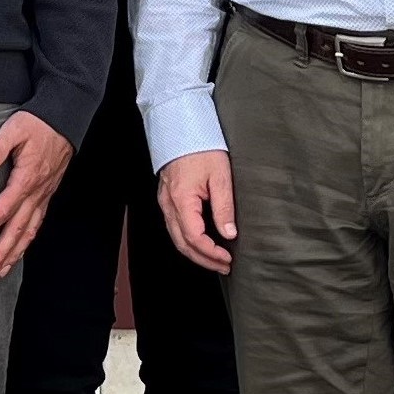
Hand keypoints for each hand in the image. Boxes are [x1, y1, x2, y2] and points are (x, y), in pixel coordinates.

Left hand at [0, 111, 72, 279]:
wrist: (64, 119)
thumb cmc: (37, 123)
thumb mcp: (14, 129)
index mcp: (27, 178)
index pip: (4, 209)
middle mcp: (37, 191)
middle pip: (18, 228)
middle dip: (3, 252)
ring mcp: (44, 194)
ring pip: (30, 230)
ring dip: (16, 252)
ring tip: (2, 270)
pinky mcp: (47, 193)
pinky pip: (38, 222)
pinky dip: (28, 239)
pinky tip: (19, 249)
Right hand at [157, 150, 234, 275]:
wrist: (181, 126)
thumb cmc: (201, 146)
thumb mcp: (220, 176)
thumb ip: (224, 207)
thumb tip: (229, 234)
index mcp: (181, 200)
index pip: (194, 238)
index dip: (211, 253)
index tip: (228, 258)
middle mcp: (168, 205)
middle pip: (182, 244)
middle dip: (203, 260)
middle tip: (224, 266)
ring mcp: (165, 202)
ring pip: (176, 238)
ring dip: (195, 253)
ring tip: (215, 259)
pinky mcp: (167, 199)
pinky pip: (174, 227)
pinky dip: (188, 240)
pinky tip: (202, 242)